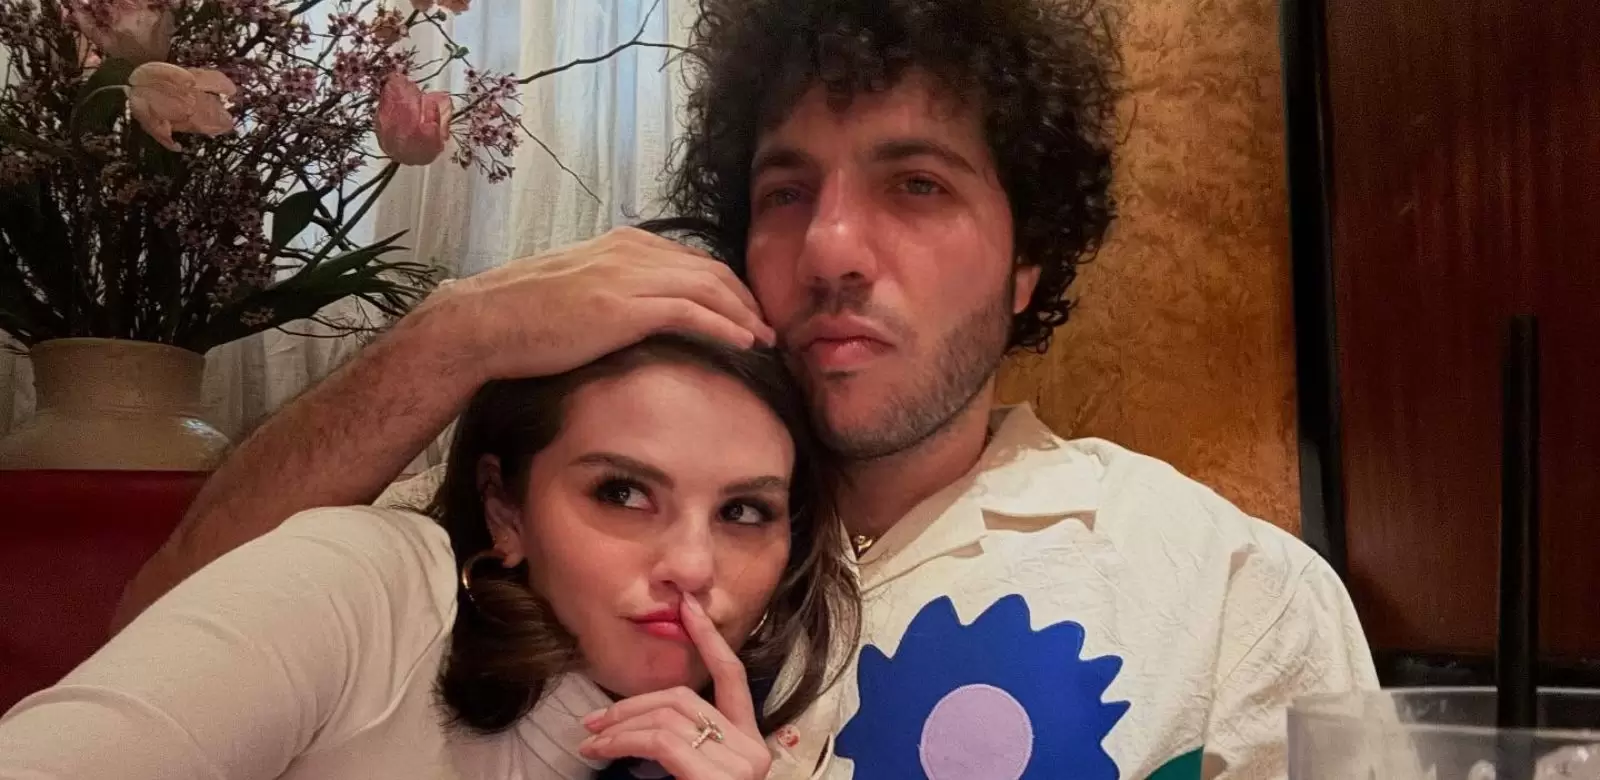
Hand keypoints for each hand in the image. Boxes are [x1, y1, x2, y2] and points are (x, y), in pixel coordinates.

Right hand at [413, 227, 775, 384]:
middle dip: (744, 297)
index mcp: (623, 243)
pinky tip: (744, 341)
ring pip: (710, 288)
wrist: (488, 321)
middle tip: (767, 325)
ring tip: (766, 338)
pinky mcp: (626, 306)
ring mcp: (630, 276)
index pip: (691, 260)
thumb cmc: (524, 315)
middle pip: (710, 270)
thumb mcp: (579, 290)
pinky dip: (725, 325)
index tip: (744, 309)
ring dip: (744, 313)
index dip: (725, 286)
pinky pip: (693, 311)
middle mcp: (632, 251)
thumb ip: (613, 290)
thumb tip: (635, 315)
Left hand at [579, 594, 772, 779]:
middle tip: (593, 720)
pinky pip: (660, 742)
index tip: (687, 606)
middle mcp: (754, 749)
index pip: (732, 675)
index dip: (708, 637)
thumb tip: (644, 723)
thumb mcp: (693, 771)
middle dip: (633, 703)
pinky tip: (601, 749)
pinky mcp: (720, 779)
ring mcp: (741, 764)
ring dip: (620, 726)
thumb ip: (685, 742)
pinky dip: (622, 741)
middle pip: (684, 697)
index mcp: (749, 742)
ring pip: (668, 717)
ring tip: (591, 740)